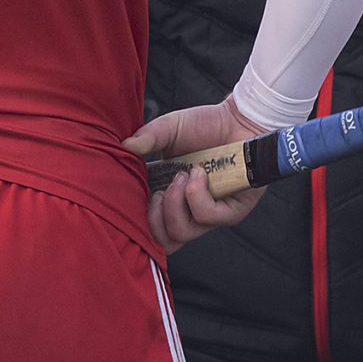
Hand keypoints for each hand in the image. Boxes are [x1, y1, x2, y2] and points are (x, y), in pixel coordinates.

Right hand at [125, 97, 268, 250]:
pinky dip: (195, 194)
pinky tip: (199, 172)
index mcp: (168, 197)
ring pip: (181, 233)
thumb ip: (147, 138)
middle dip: (153, 219)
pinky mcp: (231, 212)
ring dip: (174, 204)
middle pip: (163, 242)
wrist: (237, 119)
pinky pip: (205, 216)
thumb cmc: (204, 126)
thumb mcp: (168, 129)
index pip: (149, 227)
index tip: (133, 192)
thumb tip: (125, 147)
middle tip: (158, 192)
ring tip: (181, 176)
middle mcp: (187, 211)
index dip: (137, 218)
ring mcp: (209, 215)